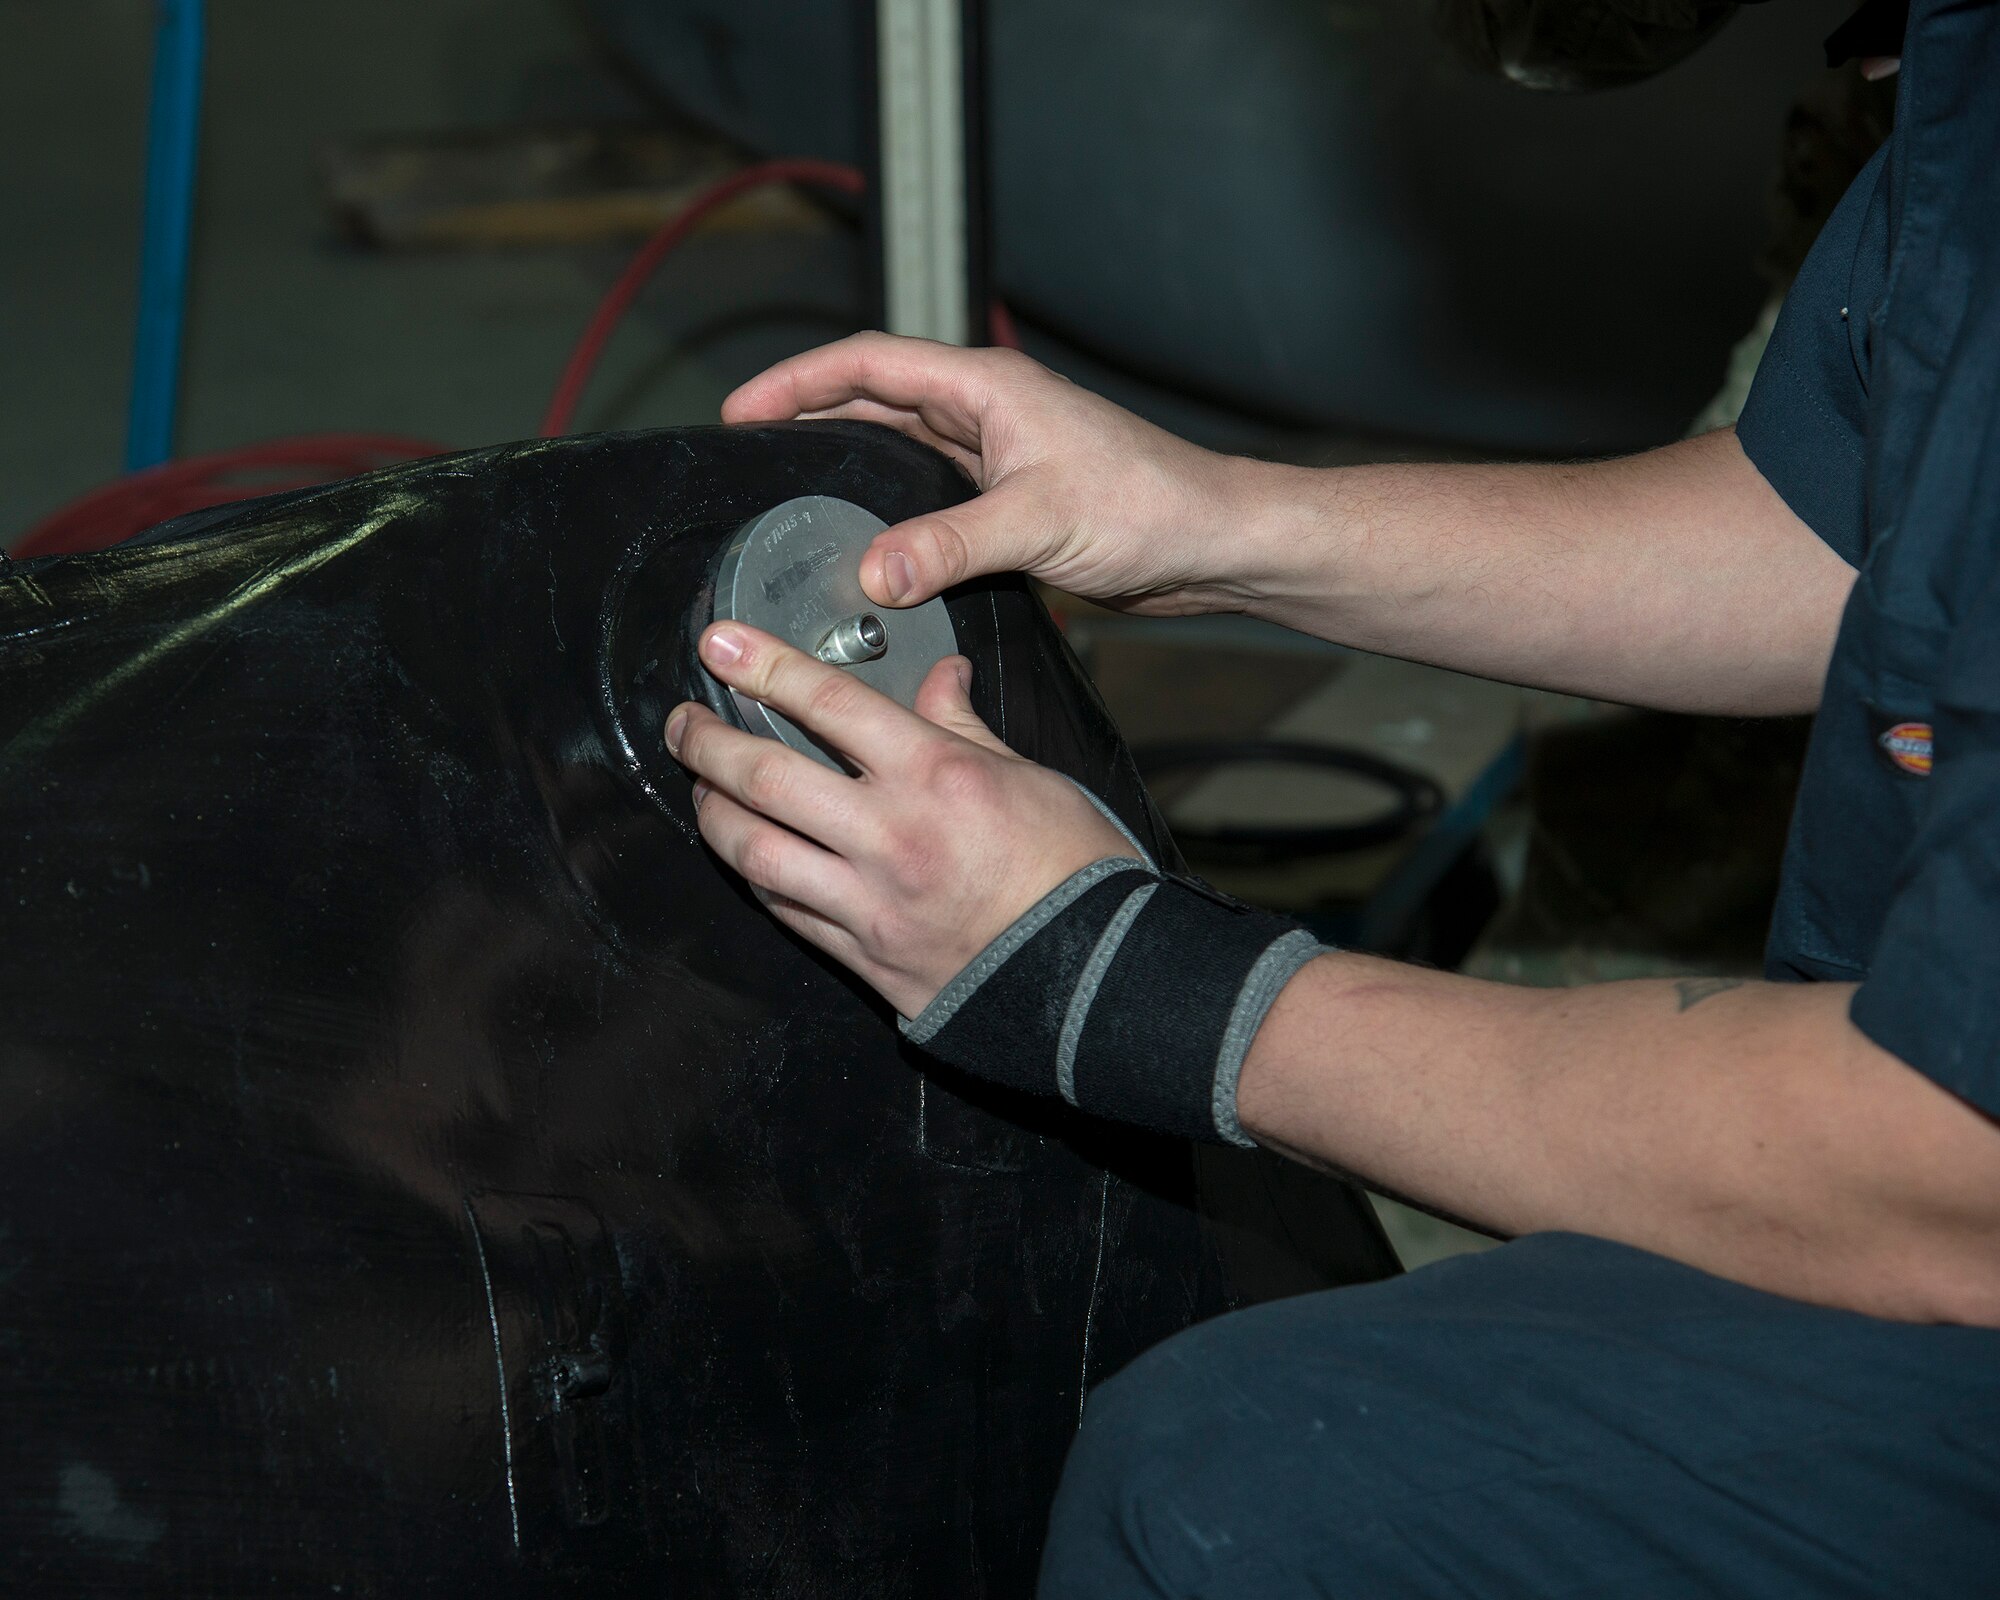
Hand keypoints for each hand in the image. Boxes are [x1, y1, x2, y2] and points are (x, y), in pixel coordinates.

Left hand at [664, 621, 1131, 1018]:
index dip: (763, 665)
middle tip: (685, 722)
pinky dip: (755, 876)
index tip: (720, 643)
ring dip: (712, 814)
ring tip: (701, 788)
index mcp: (934, 776)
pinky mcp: (861, 955)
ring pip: (754, 851)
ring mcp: (867, 901)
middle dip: (707, 742)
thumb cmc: (1075, 872)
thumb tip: (940, 678)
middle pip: (765, 778)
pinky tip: (747, 855)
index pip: (827, 704)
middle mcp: (889, 836)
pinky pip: (784, 911)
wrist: (1094, 978)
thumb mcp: (1029, 776)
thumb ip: (963, 726)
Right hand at [722, 332, 1247, 615]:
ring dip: (847, 461)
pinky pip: (930, 495)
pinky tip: (867, 540)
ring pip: (901, 448)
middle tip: (750, 448)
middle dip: (809, 414)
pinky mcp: (1010, 502)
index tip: (743, 407)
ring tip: (789, 488)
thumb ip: (950, 546)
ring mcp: (998, 457)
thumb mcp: (1039, 523)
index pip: (870, 362)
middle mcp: (988, 413)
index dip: (799, 379)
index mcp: (988, 388)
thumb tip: (873, 572)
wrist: (1212, 545)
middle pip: (875, 398)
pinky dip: (890, 510)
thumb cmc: (1152, 508)